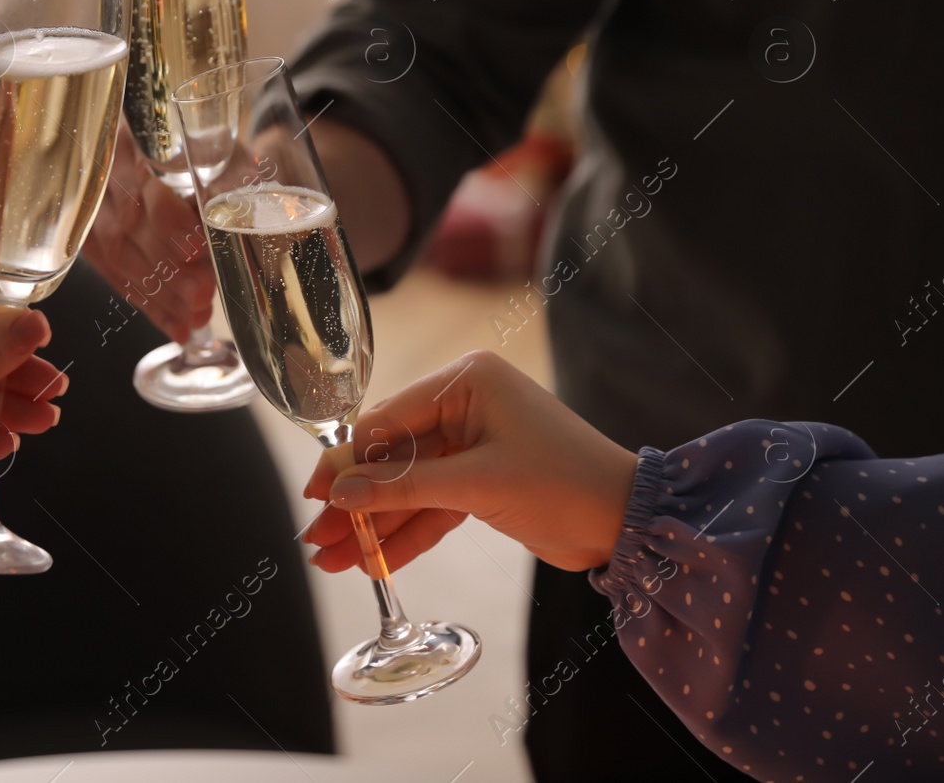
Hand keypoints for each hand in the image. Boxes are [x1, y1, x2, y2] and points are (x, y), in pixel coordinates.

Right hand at [81, 124, 216, 343]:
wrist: (180, 148)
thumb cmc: (210, 149)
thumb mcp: (224, 151)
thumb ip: (234, 178)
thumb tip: (251, 218)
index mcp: (133, 141)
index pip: (143, 182)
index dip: (168, 219)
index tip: (197, 246)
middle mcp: (104, 173)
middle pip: (128, 227)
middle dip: (167, 269)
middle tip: (203, 294)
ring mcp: (92, 208)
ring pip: (118, 256)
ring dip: (160, 294)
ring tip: (196, 317)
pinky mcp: (92, 238)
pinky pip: (115, 276)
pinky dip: (150, 305)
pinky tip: (176, 326)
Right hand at [302, 351, 637, 573]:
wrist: (628, 521)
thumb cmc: (565, 483)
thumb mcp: (479, 484)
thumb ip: (406, 488)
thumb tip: (340, 494)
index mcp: (467, 381)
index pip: (386, 420)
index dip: (347, 462)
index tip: (315, 497)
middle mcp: (465, 405)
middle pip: (391, 457)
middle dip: (354, 502)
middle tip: (315, 538)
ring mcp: (471, 443)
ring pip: (407, 487)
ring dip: (373, 524)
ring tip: (331, 560)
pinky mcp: (480, 480)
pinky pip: (431, 505)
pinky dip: (406, 533)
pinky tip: (372, 561)